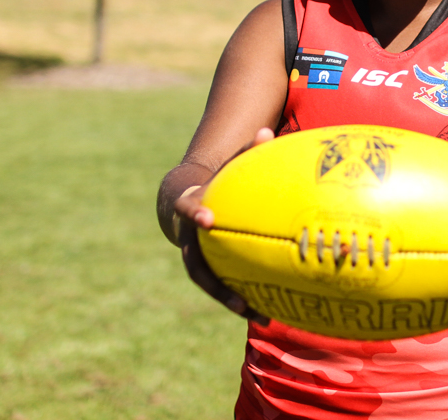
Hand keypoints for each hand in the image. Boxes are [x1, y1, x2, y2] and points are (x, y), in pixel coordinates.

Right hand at [175, 127, 274, 323]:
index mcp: (190, 207)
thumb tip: (266, 131)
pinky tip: (267, 312)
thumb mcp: (225, 165)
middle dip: (214, 282)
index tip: (207, 219)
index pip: (187, 209)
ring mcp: (194, 254)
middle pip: (194, 263)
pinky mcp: (206, 266)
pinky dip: (240, 299)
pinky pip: (221, 286)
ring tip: (258, 315)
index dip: (194, 214)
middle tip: (237, 298)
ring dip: (229, 300)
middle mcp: (188, 237)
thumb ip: (245, 152)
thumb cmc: (213, 181)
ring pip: (208, 282)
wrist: (180, 199)